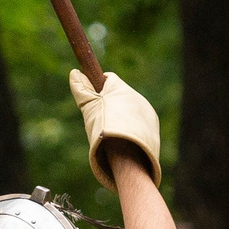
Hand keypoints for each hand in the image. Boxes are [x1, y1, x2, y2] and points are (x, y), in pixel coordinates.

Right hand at [67, 69, 162, 186]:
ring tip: (111, 133)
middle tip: (100, 121)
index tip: (92, 101)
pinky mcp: (152, 125)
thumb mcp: (88, 109)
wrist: (128, 156)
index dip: (98, 89)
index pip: (108, 79)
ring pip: (128, 108)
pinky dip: (131, 127)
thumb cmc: (105, 131)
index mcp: (120, 89)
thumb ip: (81, 90)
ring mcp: (146, 110)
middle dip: (109, 104)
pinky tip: (124, 139)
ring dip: (120, 116)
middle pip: (118, 95)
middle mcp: (136, 96)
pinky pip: (139, 121)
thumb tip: (75, 73)